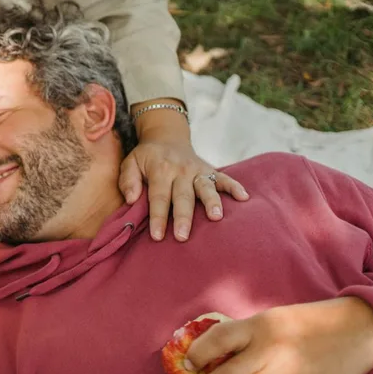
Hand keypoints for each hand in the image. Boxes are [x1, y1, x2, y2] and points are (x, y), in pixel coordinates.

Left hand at [119, 134, 247, 241]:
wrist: (166, 137)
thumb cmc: (146, 157)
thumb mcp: (130, 162)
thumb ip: (128, 180)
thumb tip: (130, 199)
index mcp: (160, 170)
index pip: (158, 196)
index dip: (158, 217)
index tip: (157, 236)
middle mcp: (181, 170)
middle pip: (183, 196)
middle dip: (183, 217)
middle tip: (182, 236)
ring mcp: (198, 170)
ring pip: (206, 187)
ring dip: (211, 202)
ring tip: (216, 217)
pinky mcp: (210, 170)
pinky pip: (225, 177)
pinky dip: (235, 187)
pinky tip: (244, 198)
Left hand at [185, 297, 372, 373]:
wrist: (358, 331)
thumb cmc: (308, 324)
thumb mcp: (273, 319)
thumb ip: (246, 336)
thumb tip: (212, 353)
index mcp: (259, 324)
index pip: (217, 339)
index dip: (197, 353)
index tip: (187, 364)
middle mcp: (269, 348)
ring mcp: (285, 372)